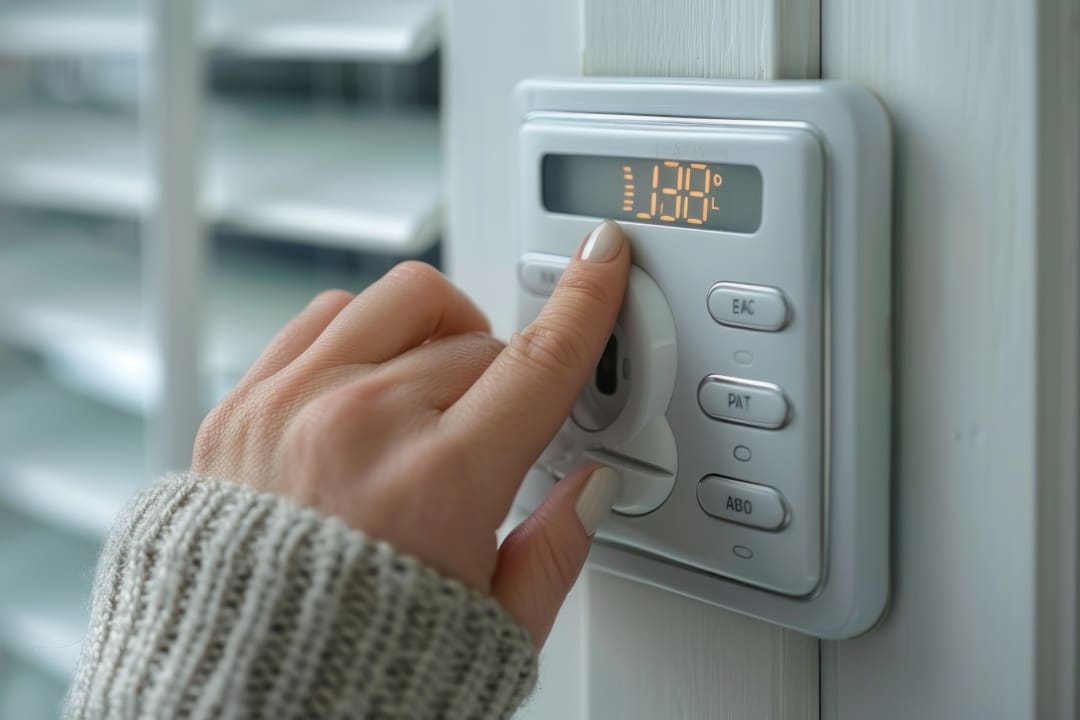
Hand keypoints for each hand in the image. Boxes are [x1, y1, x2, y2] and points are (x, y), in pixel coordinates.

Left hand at [192, 221, 628, 645]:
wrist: (235, 691)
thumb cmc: (356, 669)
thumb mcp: (493, 629)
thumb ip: (557, 548)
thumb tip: (591, 484)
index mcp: (440, 483)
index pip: (539, 361)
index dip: (584, 301)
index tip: (601, 259)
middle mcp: (362, 427)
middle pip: (479, 341)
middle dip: (501, 381)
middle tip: (484, 438)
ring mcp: (294, 405)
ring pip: (405, 301)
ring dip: (440, 334)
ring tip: (434, 393)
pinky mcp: (243, 403)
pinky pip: (327, 312)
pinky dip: (366, 331)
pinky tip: (374, 382)